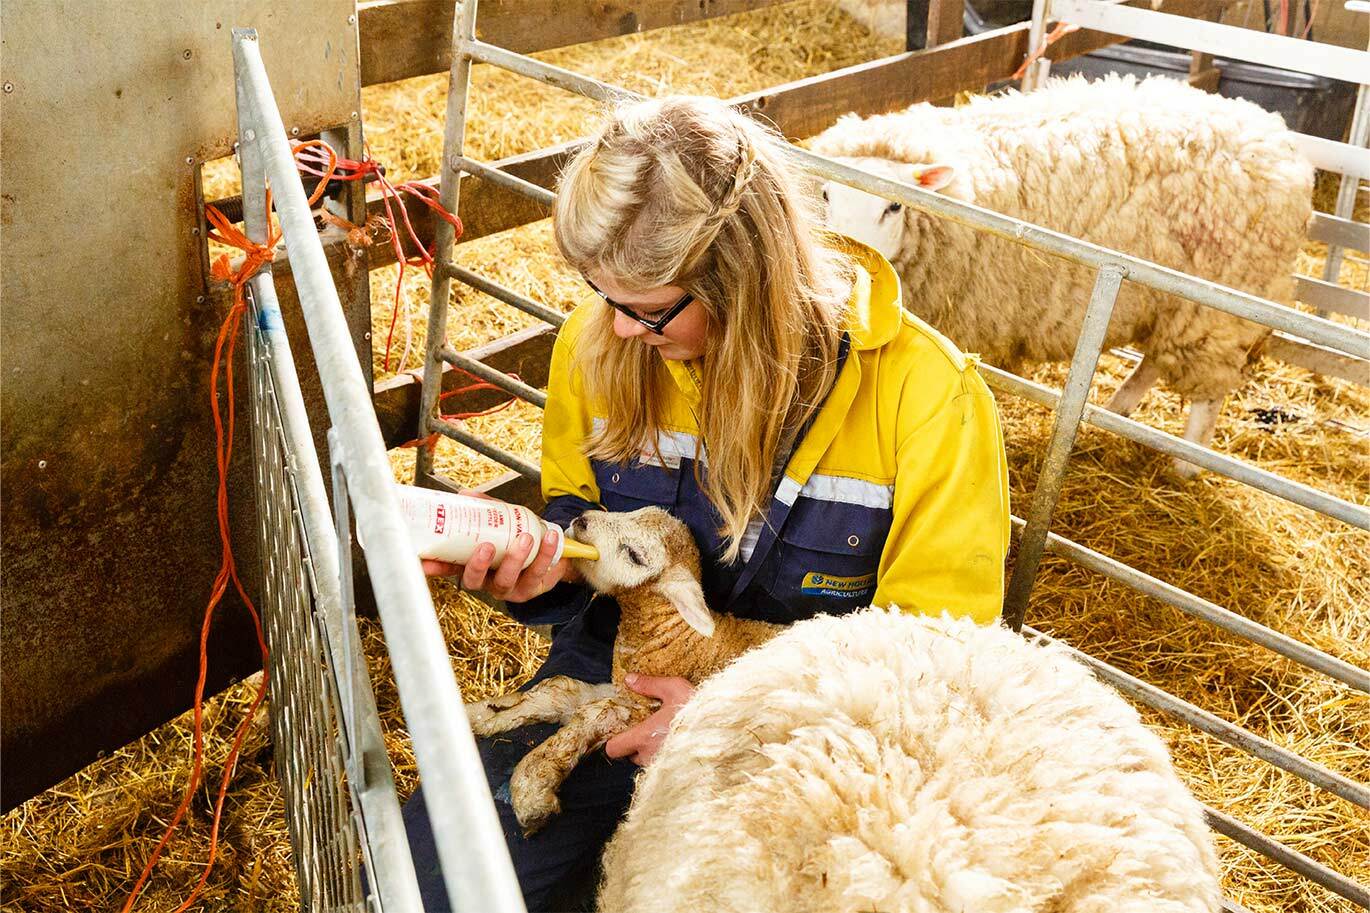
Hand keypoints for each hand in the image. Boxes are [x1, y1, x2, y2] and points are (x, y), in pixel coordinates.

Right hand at [421, 490, 580, 599]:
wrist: (549, 552)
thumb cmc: (516, 538)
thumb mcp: (500, 522)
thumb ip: (485, 509)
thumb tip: (465, 495)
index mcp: (473, 566)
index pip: (450, 569)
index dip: (437, 568)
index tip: (426, 563)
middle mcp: (487, 581)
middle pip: (475, 581)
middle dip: (479, 565)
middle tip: (487, 547)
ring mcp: (510, 588)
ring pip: (508, 580)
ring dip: (516, 559)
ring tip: (526, 538)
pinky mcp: (533, 588)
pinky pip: (539, 575)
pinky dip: (546, 555)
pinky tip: (550, 538)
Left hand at [604, 674, 694, 765]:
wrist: (725, 729)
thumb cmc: (699, 710)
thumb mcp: (674, 688)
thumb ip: (649, 684)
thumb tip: (630, 679)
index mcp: (643, 736)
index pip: (613, 749)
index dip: (614, 740)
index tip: (622, 730)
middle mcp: (650, 756)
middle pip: (630, 756)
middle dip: (636, 744)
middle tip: (648, 728)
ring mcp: (664, 766)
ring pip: (647, 761)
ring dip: (651, 750)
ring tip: (665, 734)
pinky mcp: (677, 771)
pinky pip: (662, 766)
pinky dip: (665, 756)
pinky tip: (677, 742)